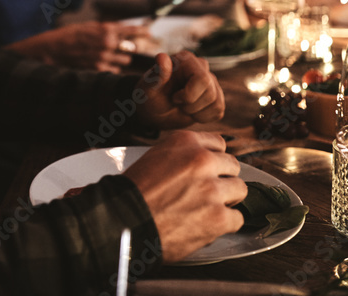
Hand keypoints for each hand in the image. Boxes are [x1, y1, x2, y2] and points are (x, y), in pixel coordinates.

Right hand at [6, 22, 152, 71]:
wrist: (53, 49)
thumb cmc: (70, 35)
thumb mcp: (89, 26)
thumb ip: (106, 28)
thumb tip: (122, 31)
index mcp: (106, 28)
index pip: (131, 30)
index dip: (142, 31)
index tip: (149, 32)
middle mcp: (107, 42)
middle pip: (131, 48)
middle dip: (128, 48)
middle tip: (121, 48)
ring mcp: (104, 57)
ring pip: (124, 60)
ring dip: (120, 59)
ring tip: (107, 56)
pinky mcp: (98, 68)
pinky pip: (114, 70)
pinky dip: (111, 67)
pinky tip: (101, 64)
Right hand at [124, 130, 246, 262]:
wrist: (127, 220)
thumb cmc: (136, 192)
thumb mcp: (156, 156)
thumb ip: (182, 155)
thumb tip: (204, 162)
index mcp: (185, 141)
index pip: (218, 143)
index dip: (215, 158)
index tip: (212, 169)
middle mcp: (202, 160)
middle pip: (232, 165)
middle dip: (223, 179)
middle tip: (210, 191)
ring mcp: (212, 189)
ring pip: (240, 190)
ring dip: (228, 200)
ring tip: (212, 208)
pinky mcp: (218, 217)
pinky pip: (238, 218)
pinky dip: (226, 224)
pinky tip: (211, 225)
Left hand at [137, 50, 224, 128]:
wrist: (154, 111)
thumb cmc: (149, 96)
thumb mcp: (149, 88)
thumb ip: (157, 74)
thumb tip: (162, 57)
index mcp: (186, 59)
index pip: (202, 79)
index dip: (190, 95)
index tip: (174, 98)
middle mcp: (201, 66)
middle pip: (211, 93)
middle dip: (192, 106)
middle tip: (177, 104)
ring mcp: (210, 81)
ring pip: (217, 103)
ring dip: (197, 113)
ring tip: (182, 107)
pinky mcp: (215, 95)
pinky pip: (219, 111)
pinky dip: (204, 118)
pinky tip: (191, 112)